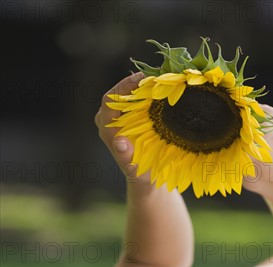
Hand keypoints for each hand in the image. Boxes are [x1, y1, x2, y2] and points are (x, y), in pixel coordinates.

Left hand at [95, 73, 152, 187]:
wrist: (146, 180)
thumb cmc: (141, 176)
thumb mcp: (135, 170)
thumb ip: (125, 158)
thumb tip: (119, 142)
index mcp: (107, 131)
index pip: (109, 100)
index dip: (123, 86)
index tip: (142, 78)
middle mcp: (108, 122)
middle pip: (117, 94)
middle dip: (135, 83)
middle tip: (155, 75)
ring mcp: (117, 120)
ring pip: (125, 96)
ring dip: (141, 87)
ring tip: (160, 80)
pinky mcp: (126, 120)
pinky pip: (133, 101)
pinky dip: (145, 94)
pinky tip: (160, 90)